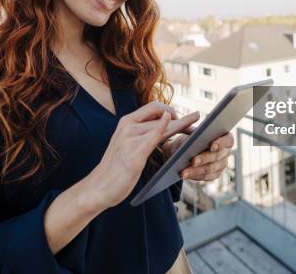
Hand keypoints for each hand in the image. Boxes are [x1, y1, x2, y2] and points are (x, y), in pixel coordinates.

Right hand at [83, 102, 198, 209]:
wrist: (98, 188)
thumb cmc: (116, 168)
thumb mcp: (128, 144)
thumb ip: (143, 133)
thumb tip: (166, 124)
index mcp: (126, 122)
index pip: (153, 107)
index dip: (171, 109)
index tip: (184, 118)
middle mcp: (127, 126)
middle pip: (160, 113)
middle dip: (181, 117)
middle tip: (197, 121)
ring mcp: (129, 139)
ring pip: (162, 125)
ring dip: (182, 125)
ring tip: (196, 129)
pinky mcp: (134, 154)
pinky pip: (153, 137)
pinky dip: (165, 128)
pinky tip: (174, 123)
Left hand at [178, 132, 233, 181]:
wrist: (184, 149)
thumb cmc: (190, 137)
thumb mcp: (190, 132)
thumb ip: (193, 133)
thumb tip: (189, 138)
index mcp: (224, 137)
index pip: (228, 140)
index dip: (221, 143)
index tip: (212, 146)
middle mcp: (226, 151)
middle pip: (217, 156)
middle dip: (204, 158)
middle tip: (193, 161)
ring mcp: (222, 164)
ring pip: (210, 168)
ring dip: (196, 171)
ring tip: (183, 172)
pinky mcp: (215, 174)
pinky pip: (206, 177)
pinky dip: (194, 176)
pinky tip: (185, 175)